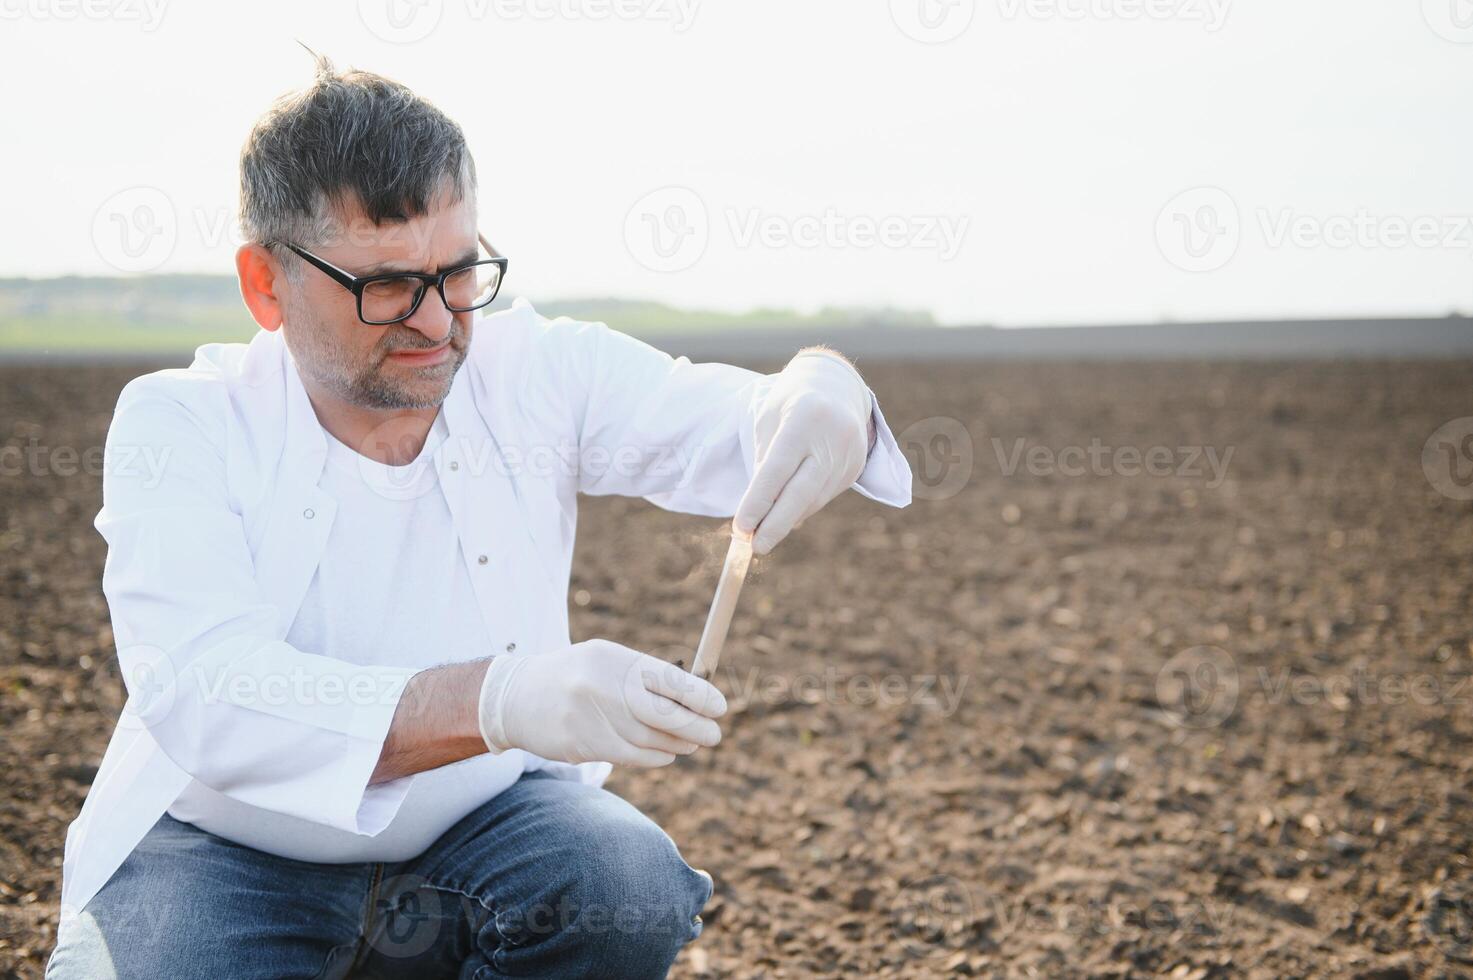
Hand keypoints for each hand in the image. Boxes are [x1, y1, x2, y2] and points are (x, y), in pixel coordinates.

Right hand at [477, 640, 726, 767]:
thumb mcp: (607, 661)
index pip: (666, 678)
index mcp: (614, 659)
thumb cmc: (575, 676)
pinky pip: (630, 756)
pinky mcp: (581, 744)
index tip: (721, 707)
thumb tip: (696, 697)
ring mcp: (590, 717)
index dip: (698, 695)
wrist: (514, 697)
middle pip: (662, 713)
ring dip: (677, 744)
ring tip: (692, 743)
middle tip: (715, 734)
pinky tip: (667, 754)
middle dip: (695, 726)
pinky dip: (655, 757)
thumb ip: (645, 676)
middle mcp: (603, 686)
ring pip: (648, 739)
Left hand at [734, 352, 872, 553]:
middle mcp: (832, 437)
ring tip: (762, 534)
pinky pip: (824, 496)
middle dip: (776, 524)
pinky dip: (803, 508)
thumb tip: (760, 512)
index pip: (778, 468)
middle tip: (756, 547)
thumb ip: (765, 462)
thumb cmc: (791, 403)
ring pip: (814, 499)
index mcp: (805, 417)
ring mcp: (849, 454)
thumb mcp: (769, 421)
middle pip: (802, 492)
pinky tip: (787, 515)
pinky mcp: (856, 467)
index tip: (741, 527)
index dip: (758, 501)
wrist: (837, 387)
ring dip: (787, 520)